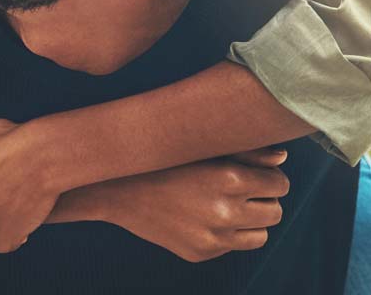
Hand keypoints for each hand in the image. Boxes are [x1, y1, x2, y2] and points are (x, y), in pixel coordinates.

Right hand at [95, 147, 289, 261]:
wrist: (117, 187)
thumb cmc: (162, 157)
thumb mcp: (203, 146)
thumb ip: (248, 151)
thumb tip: (282, 157)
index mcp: (230, 178)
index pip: (280, 185)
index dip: (271, 177)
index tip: (259, 172)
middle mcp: (225, 211)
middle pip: (275, 212)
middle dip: (264, 199)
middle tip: (244, 187)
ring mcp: (213, 237)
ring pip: (260, 235)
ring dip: (251, 219)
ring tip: (228, 202)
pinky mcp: (201, 253)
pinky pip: (231, 246)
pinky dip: (226, 232)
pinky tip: (203, 213)